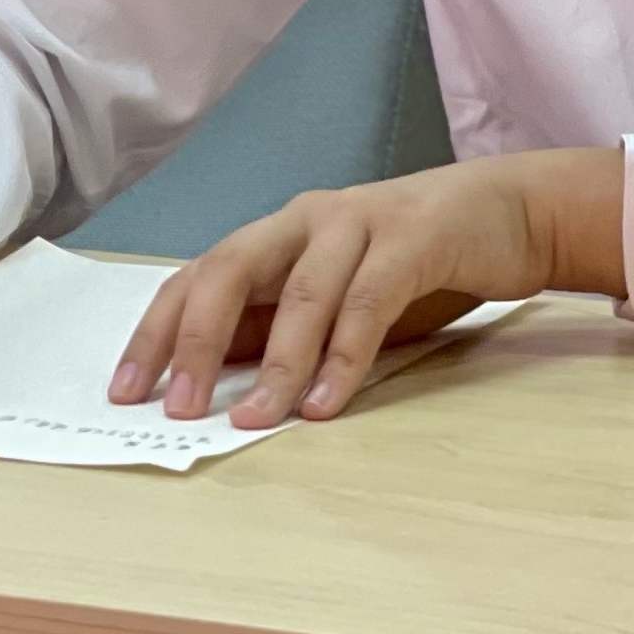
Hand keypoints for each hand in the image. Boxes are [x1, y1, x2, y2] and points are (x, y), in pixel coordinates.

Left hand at [113, 149, 626, 429]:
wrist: (509, 211)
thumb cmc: (413, 261)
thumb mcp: (335, 297)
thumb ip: (279, 324)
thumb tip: (210, 375)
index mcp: (278, 233)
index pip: (199, 275)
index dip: (157, 329)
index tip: (125, 389)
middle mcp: (306, 219)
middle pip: (230, 270)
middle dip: (193, 339)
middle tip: (176, 407)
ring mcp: (359, 224)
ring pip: (301, 292)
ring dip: (275, 363)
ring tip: (253, 422)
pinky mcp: (413, 240)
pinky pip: (368, 301)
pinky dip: (343, 356)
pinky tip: (326, 405)